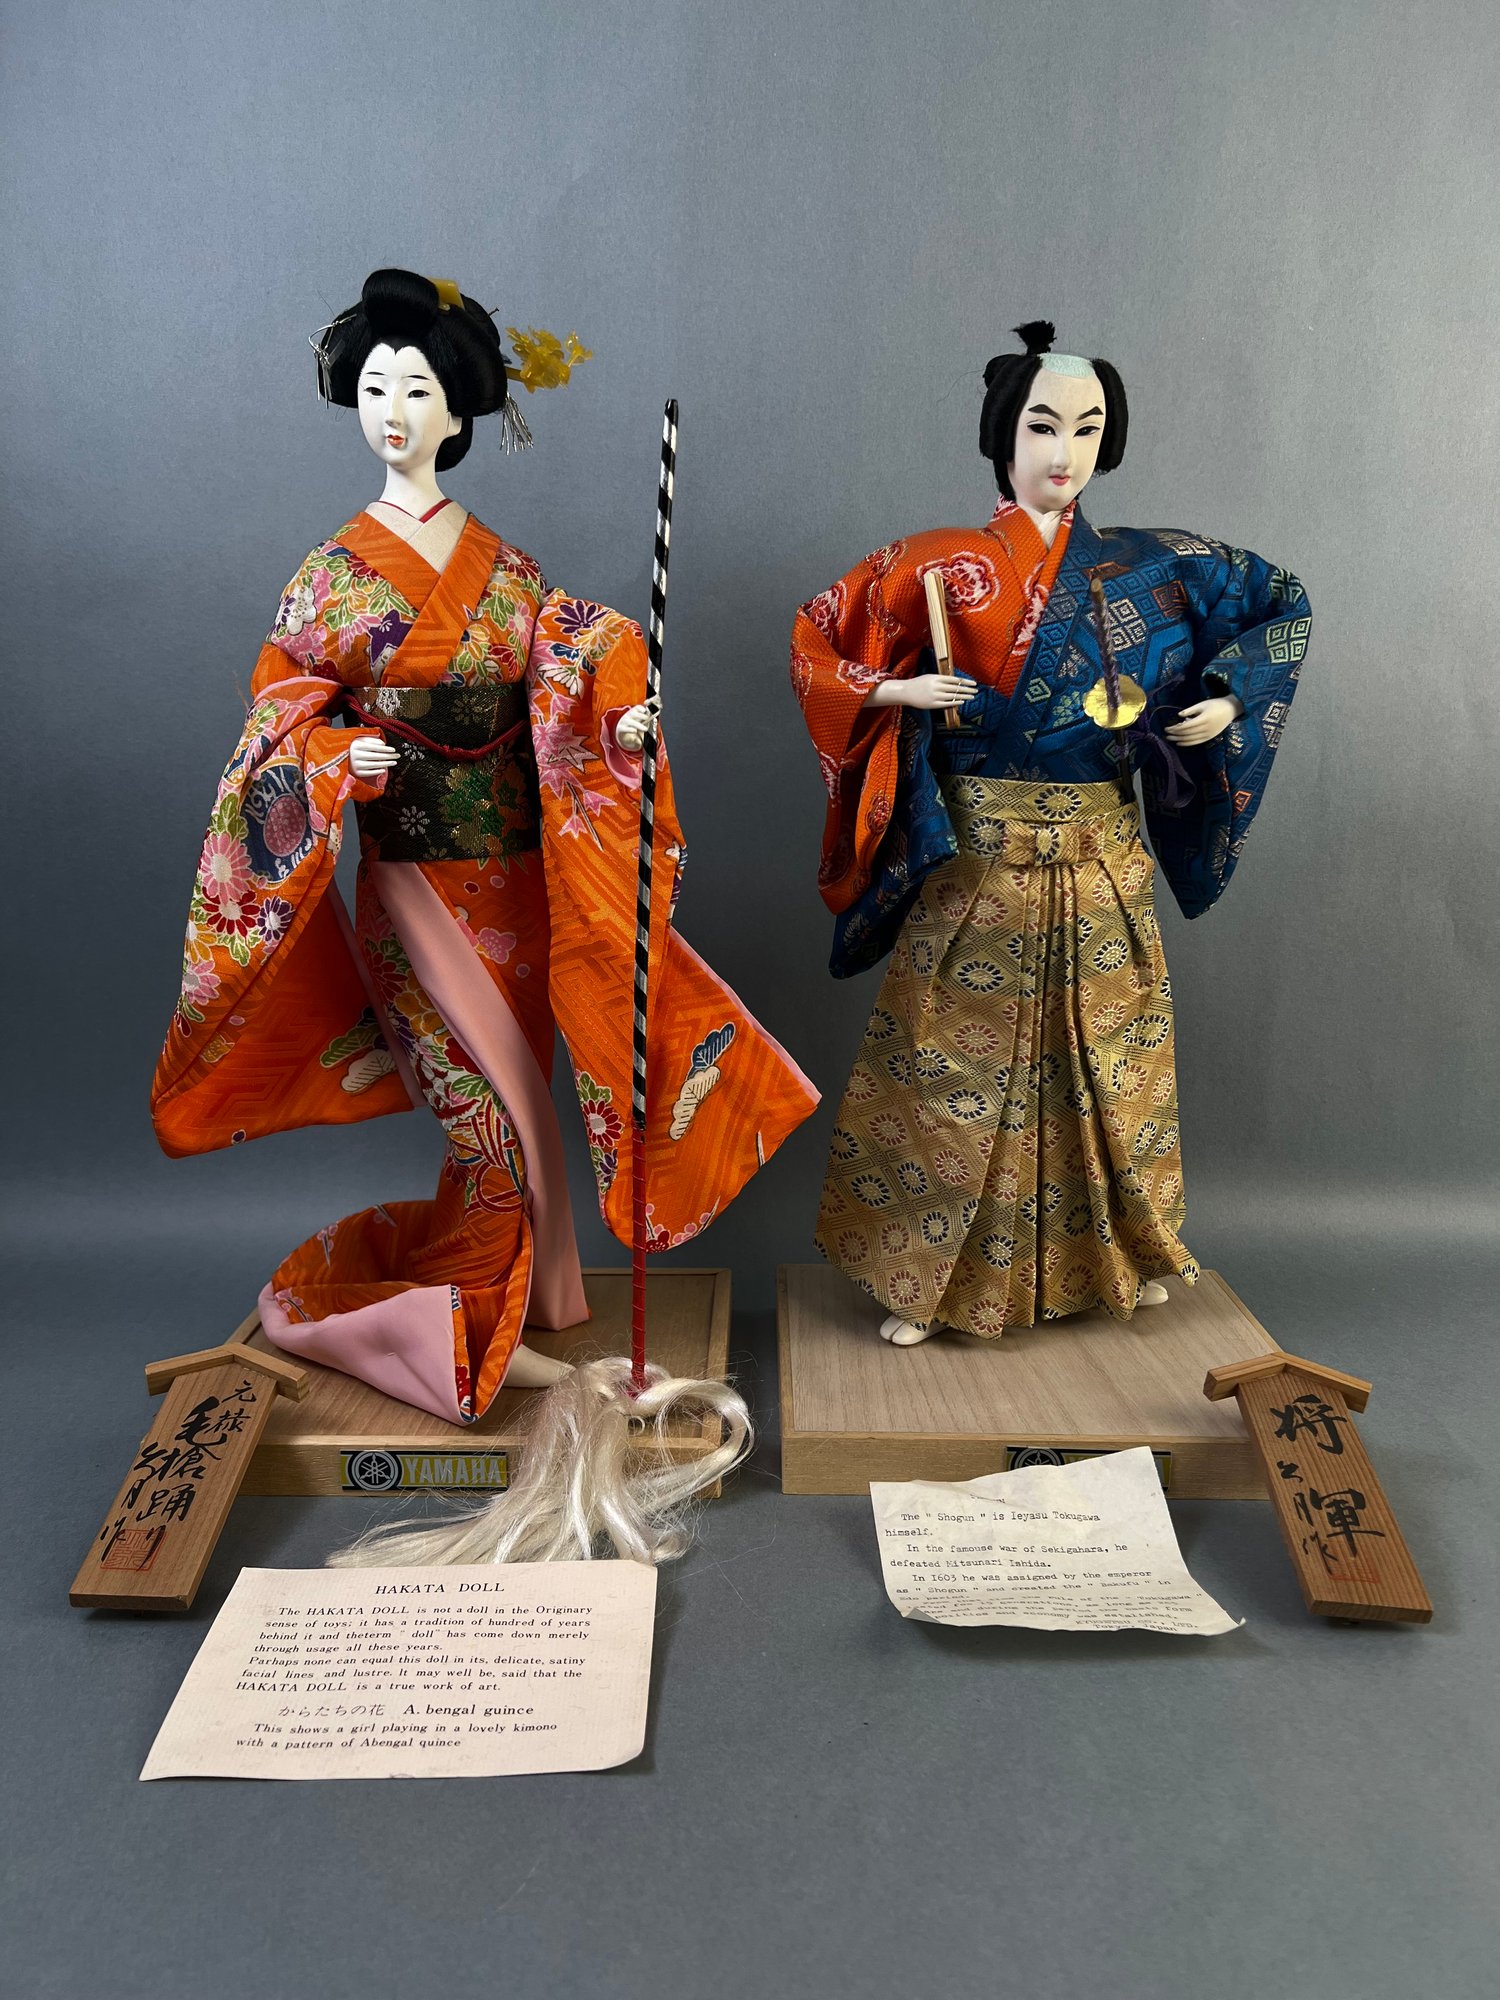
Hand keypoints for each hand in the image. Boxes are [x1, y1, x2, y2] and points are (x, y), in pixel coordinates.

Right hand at [348, 733, 398, 778]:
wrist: (337, 758)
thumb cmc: (351, 747)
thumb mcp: (358, 739)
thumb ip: (370, 738)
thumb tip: (383, 743)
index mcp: (356, 745)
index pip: (374, 747)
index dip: (385, 748)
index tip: (393, 749)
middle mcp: (355, 755)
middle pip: (376, 756)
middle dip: (389, 756)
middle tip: (397, 756)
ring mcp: (355, 765)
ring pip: (374, 764)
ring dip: (386, 763)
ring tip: (394, 762)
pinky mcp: (356, 773)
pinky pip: (369, 773)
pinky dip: (377, 771)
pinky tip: (384, 769)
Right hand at [615, 696, 659, 752]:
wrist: (625, 736)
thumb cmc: (635, 727)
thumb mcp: (643, 722)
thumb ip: (649, 717)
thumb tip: (657, 711)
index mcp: (634, 712)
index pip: (638, 708)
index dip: (642, 707)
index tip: (646, 708)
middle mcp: (628, 716)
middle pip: (633, 713)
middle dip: (641, 716)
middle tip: (648, 719)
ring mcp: (624, 722)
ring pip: (630, 721)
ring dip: (638, 725)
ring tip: (645, 729)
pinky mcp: (621, 729)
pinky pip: (624, 728)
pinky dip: (630, 729)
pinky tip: (634, 731)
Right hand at [862, 673, 976, 711]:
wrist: (906, 692)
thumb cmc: (919, 683)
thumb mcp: (930, 677)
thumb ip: (942, 679)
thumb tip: (955, 682)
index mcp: (937, 678)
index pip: (955, 680)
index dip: (966, 682)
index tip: (974, 683)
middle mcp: (937, 686)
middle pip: (956, 688)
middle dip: (967, 690)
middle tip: (976, 691)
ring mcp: (935, 696)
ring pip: (953, 696)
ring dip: (964, 696)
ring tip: (972, 697)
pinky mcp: (933, 704)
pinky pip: (947, 703)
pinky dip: (956, 702)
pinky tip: (962, 702)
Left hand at [1164, 695, 1243, 746]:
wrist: (1231, 709)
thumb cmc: (1215, 704)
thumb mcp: (1202, 704)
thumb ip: (1190, 710)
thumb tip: (1179, 716)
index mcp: (1203, 719)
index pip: (1185, 727)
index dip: (1174, 729)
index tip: (1166, 728)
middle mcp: (1205, 728)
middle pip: (1186, 734)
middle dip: (1174, 735)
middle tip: (1165, 734)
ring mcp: (1208, 734)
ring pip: (1190, 740)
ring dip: (1179, 740)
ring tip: (1170, 739)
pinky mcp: (1210, 737)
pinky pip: (1196, 742)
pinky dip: (1187, 743)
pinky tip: (1179, 743)